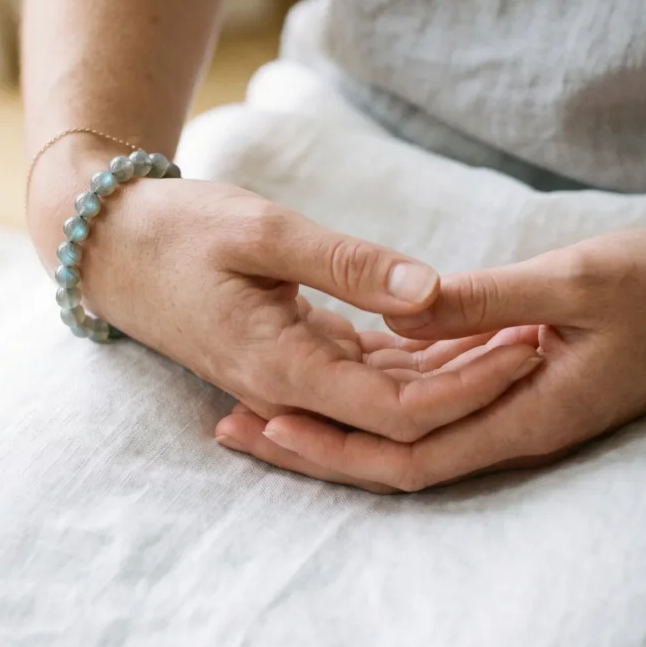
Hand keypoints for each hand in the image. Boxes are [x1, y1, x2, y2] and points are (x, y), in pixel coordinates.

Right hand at [28, 151, 542, 443]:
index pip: (401, 409)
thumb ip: (345, 263)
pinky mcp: (285, 355)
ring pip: (382, 399)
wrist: (108, 244)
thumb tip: (429, 291)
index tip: (529, 340)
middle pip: (401, 417)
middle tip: (537, 335)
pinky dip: (405, 358)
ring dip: (444, 375)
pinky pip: (357, 373)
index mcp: (284, 366)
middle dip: (472, 386)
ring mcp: (285, 377)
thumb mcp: (260, 229)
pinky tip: (447, 330)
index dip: (471, 386)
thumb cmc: (175, 230)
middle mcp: (288, 388)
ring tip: (507, 331)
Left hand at [218, 229, 645, 491]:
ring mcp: (507, 399)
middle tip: (235, 427)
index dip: (333, 450)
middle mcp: (505, 420)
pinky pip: (432, 386)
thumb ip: (484, 298)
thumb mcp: (574, 281)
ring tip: (261, 397)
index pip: (406, 458)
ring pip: (404, 423)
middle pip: (389, 454)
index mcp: (521, 414)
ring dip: (337, 414)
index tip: (265, 429)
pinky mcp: (511, 371)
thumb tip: (398, 303)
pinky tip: (337, 355)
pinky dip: (381, 379)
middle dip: (314, 445)